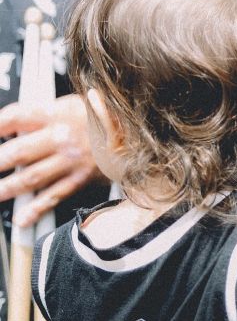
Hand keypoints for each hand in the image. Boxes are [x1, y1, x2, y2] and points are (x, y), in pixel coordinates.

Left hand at [0, 93, 98, 225]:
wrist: (138, 129)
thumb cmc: (105, 114)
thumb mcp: (72, 102)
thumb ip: (43, 114)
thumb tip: (15, 125)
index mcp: (56, 113)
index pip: (14, 118)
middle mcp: (62, 137)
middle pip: (18, 152)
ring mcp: (71, 160)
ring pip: (32, 177)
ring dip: (8, 188)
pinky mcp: (82, 177)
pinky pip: (56, 195)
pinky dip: (38, 209)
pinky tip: (24, 217)